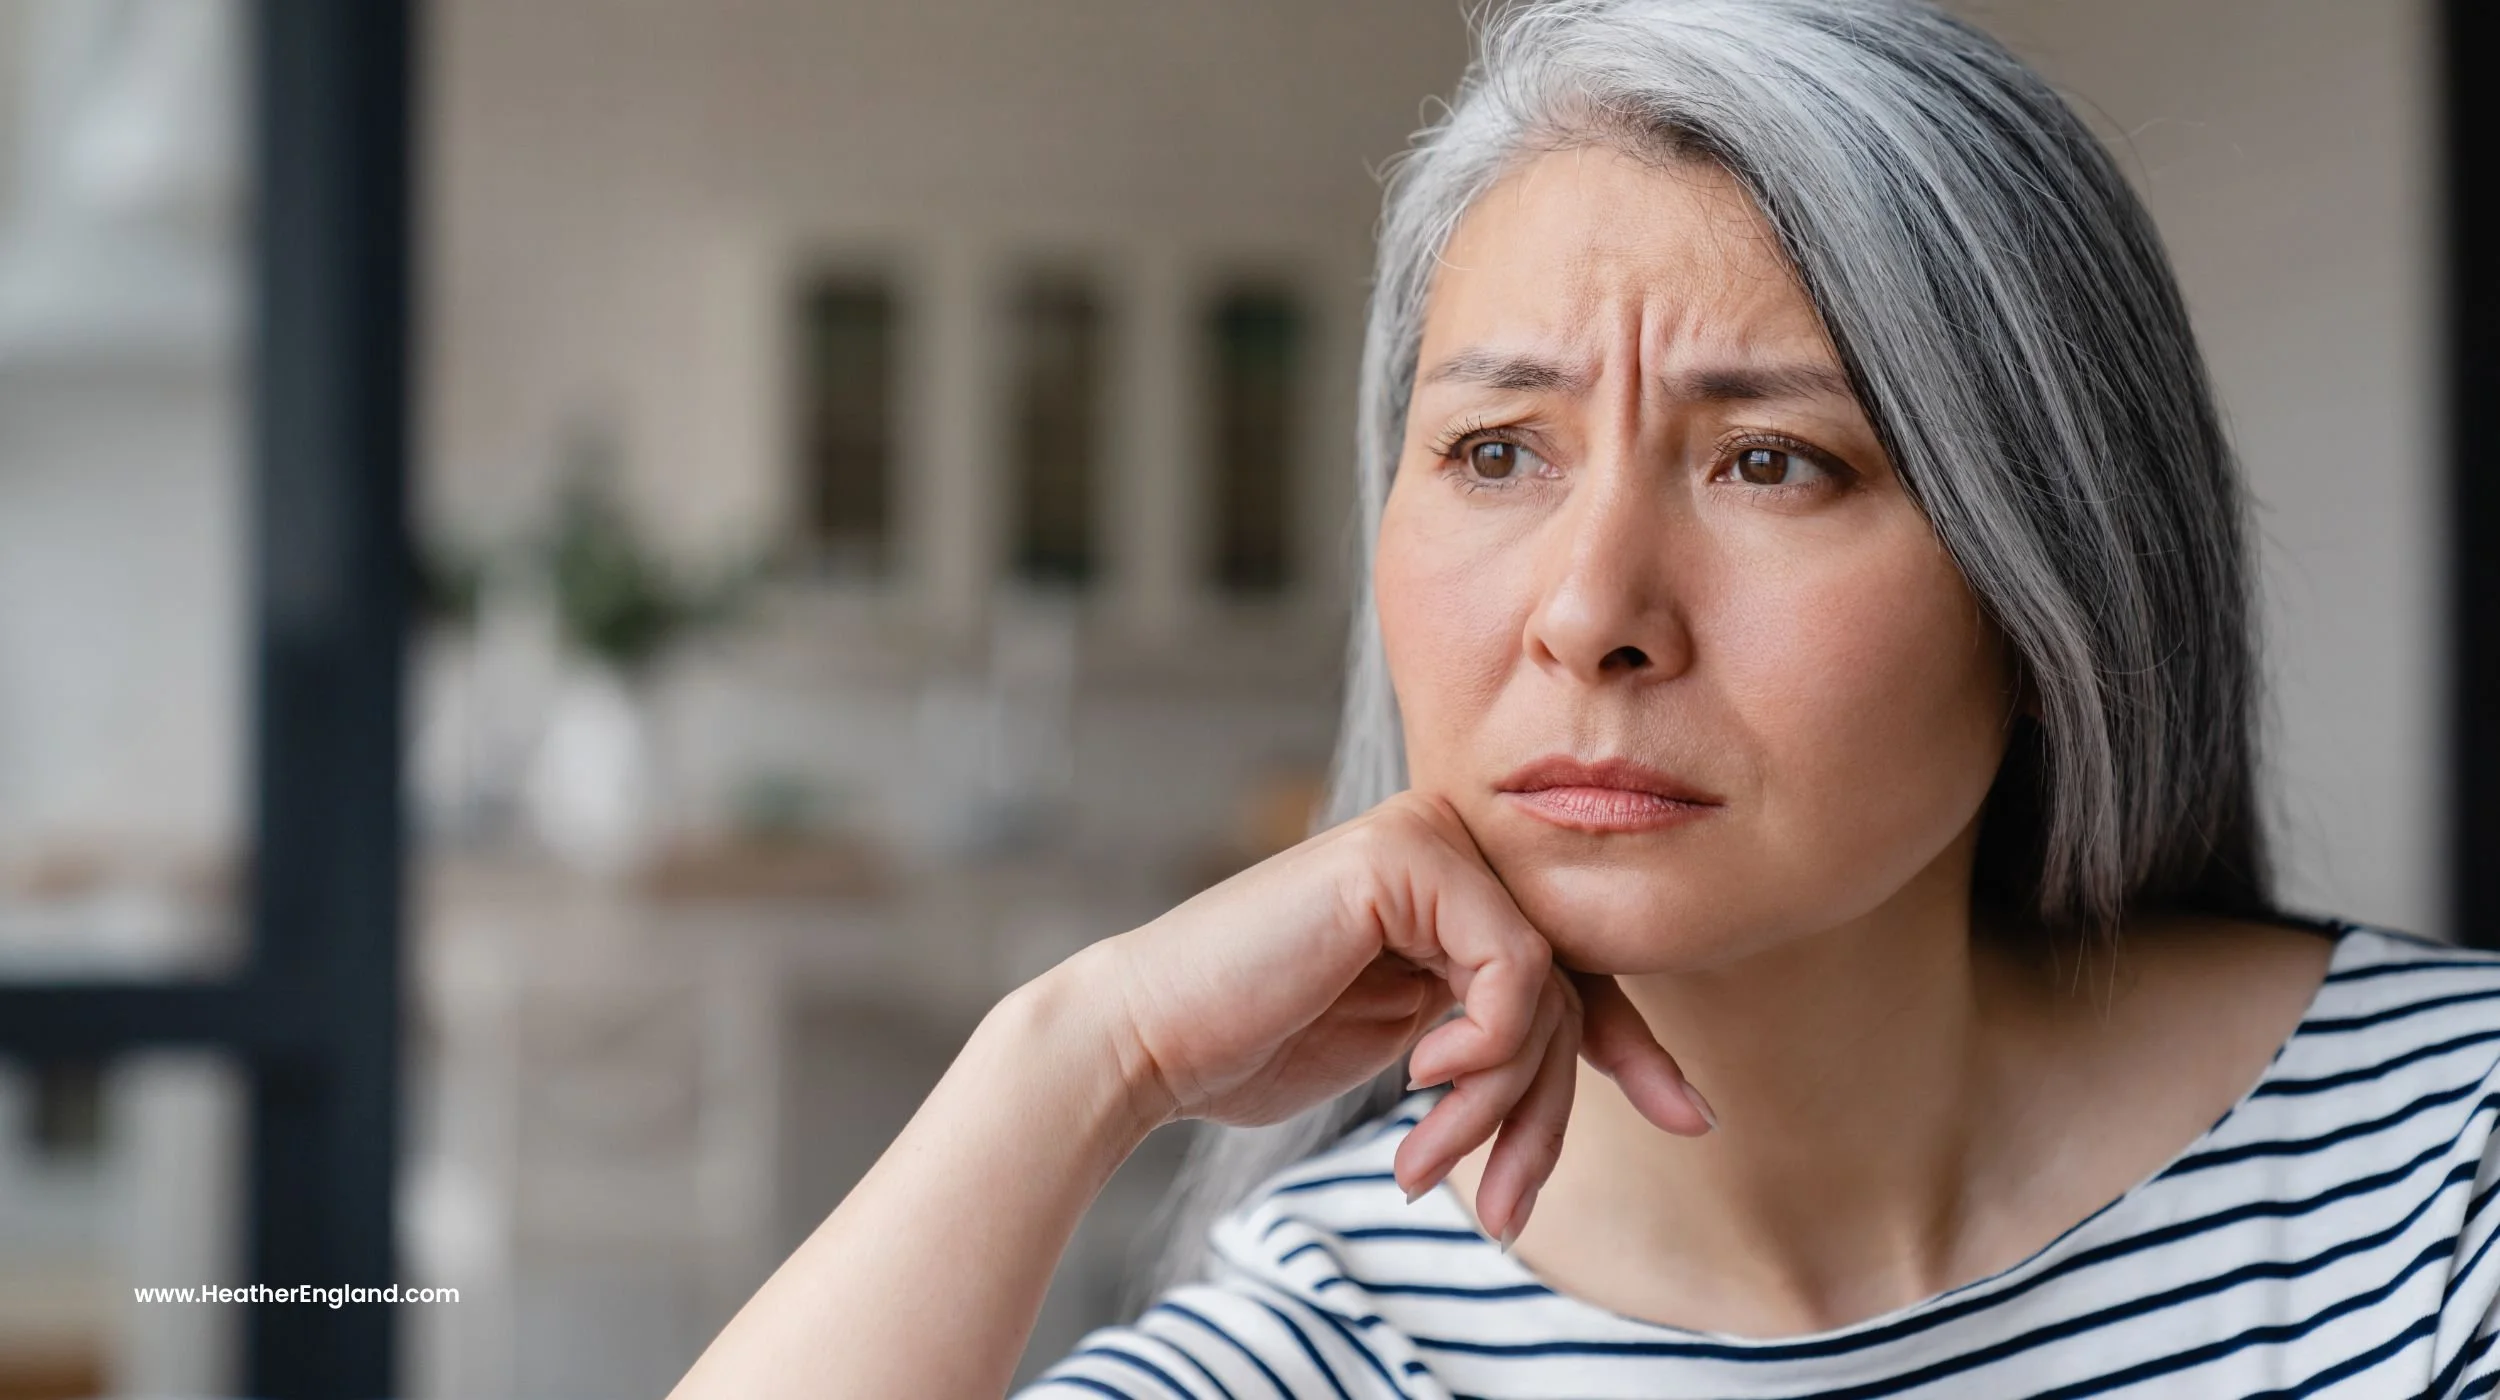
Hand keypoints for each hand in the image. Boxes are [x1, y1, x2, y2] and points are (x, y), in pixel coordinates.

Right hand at [1084, 789, 1711, 1246]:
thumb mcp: (1415, 1047)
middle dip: (1542, 1112)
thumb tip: (1632, 1074)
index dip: (1631, 1049)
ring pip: (1542, 989)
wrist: (1148, 1039)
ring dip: (1495, 1104)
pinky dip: (1482, 1048)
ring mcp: (1428, 837)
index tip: (1690, 1119)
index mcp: (1449, 886)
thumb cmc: (1258, 1045)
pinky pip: (1513, 968)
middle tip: (1499, 1206)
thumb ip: (1497, 1033)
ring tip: (1424, 1164)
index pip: (1572, 967)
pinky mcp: (1407, 855)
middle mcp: (1448, 845)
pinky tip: (1417, 1079)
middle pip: (1565, 986)